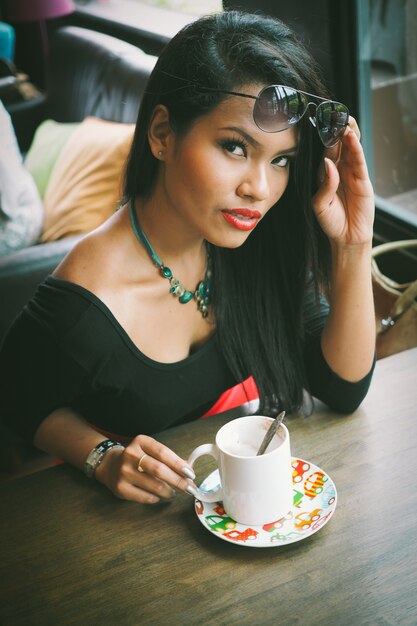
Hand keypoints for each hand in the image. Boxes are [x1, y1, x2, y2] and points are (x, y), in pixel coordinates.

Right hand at [95, 434, 196, 503]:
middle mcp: (131, 454)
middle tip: (190, 488)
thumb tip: (188, 469)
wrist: (110, 465)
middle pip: (160, 470)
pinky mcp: (121, 488)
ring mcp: (124, 472)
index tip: (190, 474)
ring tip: (173, 492)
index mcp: (141, 441)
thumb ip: (169, 458)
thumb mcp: (150, 450)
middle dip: (178, 481)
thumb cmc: (137, 458)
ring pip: (155, 486)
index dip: (179, 464)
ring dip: (169, 492)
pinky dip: (157, 498)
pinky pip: (146, 497)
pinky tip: (160, 496)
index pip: (163, 452)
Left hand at [312, 117, 374, 247]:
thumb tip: (328, 162)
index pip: (324, 151)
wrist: (347, 236)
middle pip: (338, 145)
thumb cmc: (331, 221)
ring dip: (347, 134)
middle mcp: (338, 170)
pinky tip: (352, 138)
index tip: (321, 123)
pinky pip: (359, 161)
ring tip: (344, 121)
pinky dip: (356, 149)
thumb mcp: (319, 204)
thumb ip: (324, 184)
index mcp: (325, 174)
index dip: (324, 138)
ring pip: (350, 149)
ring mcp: (351, 173)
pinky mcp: (363, 179)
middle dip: (336, 130)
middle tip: (333, 114)